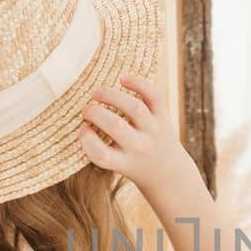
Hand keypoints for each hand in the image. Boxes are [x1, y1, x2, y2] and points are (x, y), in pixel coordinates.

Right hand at [79, 75, 196, 192]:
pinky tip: (122, 79)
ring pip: (134, 107)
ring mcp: (154, 131)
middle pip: (116, 126)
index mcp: (125, 164)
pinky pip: (153, 96)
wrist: (167, 171)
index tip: (82, 129)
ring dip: (111, 96)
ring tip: (96, 92)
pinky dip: (138, 84)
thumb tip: (82, 121)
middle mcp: (141, 147)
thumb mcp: (118, 166)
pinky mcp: (163, 117)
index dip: (86, 140)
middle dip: (95, 112)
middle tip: (86, 109)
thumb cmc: (133, 165)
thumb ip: (101, 149)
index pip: (102, 155)